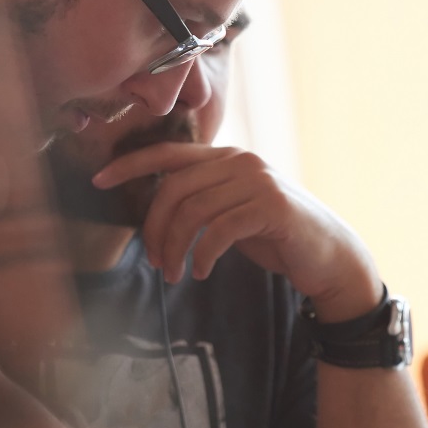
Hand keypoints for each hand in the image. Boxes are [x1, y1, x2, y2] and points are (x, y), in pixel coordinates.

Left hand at [91, 143, 379, 321]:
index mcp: (226, 158)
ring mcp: (257, 180)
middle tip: (156, 263)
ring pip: (192, 210)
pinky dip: (203, 254)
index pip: (167, 153)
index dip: (130, 164)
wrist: (329, 257)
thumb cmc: (276, 238)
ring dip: (176, 248)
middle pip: (173, 187)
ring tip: (176, 274)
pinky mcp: (271, 206)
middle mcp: (240, 161)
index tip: (98, 180)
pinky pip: (219, 229)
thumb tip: (155, 217)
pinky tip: (202, 272)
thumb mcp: (233, 213)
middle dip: (155, 228)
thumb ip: (202, 203)